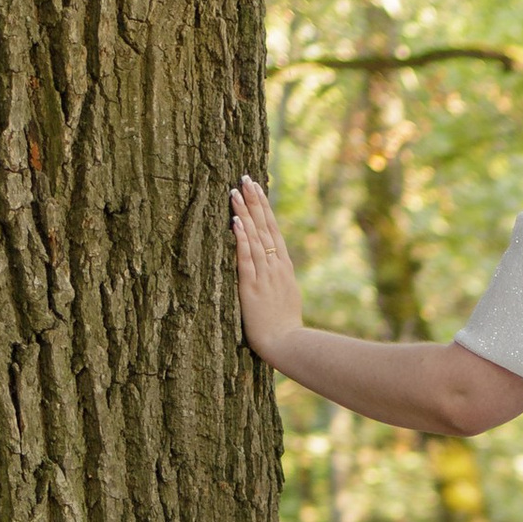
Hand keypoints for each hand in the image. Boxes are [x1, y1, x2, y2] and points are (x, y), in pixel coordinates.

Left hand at [231, 176, 304, 369]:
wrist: (287, 343)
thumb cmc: (284, 325)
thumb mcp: (286, 296)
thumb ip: (278, 280)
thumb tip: (273, 270)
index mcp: (283, 267)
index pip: (273, 230)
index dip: (264, 208)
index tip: (256, 188)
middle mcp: (275, 266)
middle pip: (264, 227)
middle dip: (254, 201)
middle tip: (245, 178)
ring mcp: (264, 274)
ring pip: (254, 237)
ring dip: (244, 213)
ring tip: (235, 191)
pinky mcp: (252, 286)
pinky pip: (246, 258)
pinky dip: (241, 239)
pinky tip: (235, 221)